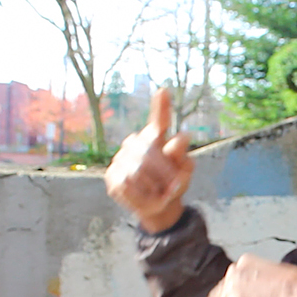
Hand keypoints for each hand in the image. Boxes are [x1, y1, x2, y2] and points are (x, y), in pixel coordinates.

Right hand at [105, 88, 193, 232]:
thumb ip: (183, 158)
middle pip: (152, 153)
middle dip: (167, 173)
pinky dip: (142, 195)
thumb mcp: (184, 172)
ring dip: (155, 186)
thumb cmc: (174, 183)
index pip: (160, 120)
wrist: (159, 205)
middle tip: (175, 186)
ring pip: (139, 170)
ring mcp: (122, 156)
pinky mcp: (112, 174)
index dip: (162, 106)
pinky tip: (146, 196)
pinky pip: (128, 184)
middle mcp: (138, 142)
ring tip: (161, 192)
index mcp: (157, 137)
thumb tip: (181, 139)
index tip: (164, 91)